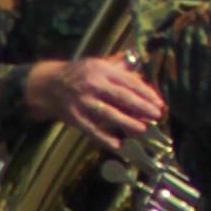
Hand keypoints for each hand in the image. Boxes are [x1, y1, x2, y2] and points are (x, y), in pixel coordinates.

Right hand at [23, 56, 165, 151]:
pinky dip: (105, 139)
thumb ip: (120, 65)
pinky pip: (92, 130)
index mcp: (102, 70)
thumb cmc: (81, 74)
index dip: (146, 93)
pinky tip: (119, 146)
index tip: (160, 103)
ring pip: (108, 114)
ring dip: (127, 122)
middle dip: (141, 107)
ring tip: (144, 130)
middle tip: (158, 115)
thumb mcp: (99, 64)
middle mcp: (92, 84)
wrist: (50, 85)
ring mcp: (82, 102)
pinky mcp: (75, 117)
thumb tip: (142, 67)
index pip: (128, 82)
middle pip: (121, 97)